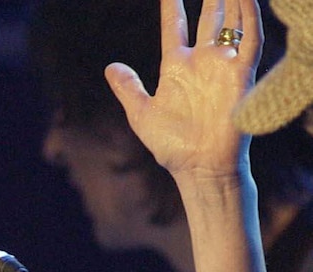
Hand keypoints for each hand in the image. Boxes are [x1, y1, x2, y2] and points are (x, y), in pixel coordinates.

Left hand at [105, 0, 262, 180]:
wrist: (199, 166)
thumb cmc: (171, 146)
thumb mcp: (142, 114)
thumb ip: (128, 88)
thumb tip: (110, 67)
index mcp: (176, 68)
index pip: (174, 28)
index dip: (172, 7)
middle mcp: (201, 62)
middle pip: (208, 19)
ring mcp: (221, 66)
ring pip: (230, 23)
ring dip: (231, 1)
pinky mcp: (241, 75)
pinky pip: (249, 39)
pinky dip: (249, 17)